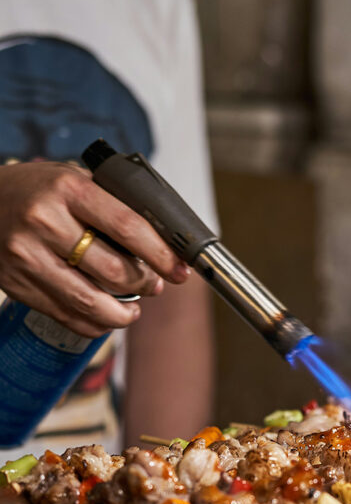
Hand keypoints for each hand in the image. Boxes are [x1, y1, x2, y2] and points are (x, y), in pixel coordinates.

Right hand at [0, 161, 191, 337]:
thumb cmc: (35, 191)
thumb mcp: (72, 180)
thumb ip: (111, 204)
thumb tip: (162, 240)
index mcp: (68, 189)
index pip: (128, 227)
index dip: (161, 254)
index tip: (179, 269)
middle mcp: (45, 222)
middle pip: (113, 271)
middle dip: (145, 284)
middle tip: (156, 285)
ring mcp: (28, 256)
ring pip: (91, 301)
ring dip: (122, 313)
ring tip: (133, 309)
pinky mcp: (18, 285)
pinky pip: (67, 316)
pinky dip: (95, 323)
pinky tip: (106, 316)